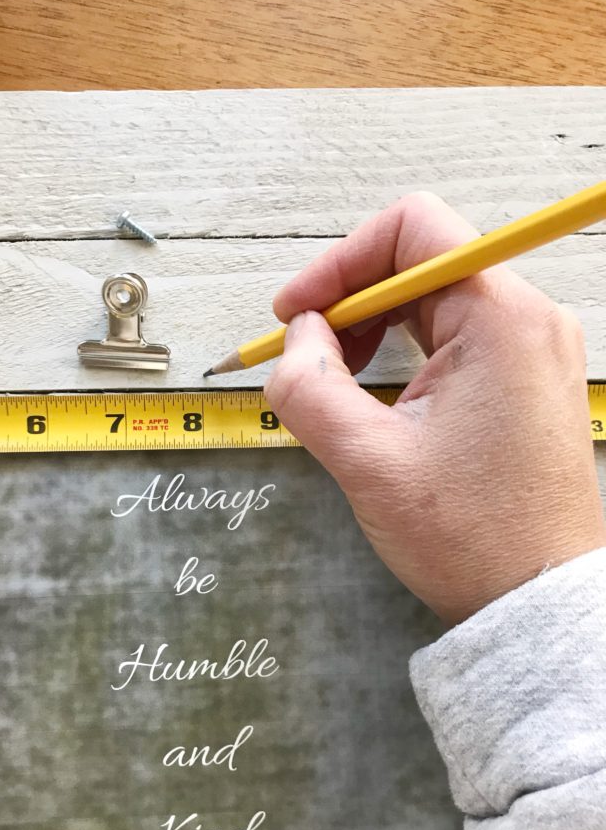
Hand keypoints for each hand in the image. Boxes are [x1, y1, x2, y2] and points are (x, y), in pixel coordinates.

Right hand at [265, 192, 605, 623]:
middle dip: (349, 301)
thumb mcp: (368, 461)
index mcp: (501, 319)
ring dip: (373, 330)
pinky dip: (404, 355)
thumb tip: (297, 340)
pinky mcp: (525, 382)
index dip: (338, 262)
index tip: (295, 313)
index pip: (412, 229)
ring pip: (434, 303)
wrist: (535, 601)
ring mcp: (532, 351)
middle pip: (420, 263)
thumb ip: (310, 387)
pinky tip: (377, 398)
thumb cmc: (471, 537)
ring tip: (338, 383)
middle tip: (305, 354)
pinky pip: (455, 340)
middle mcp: (528, 320)